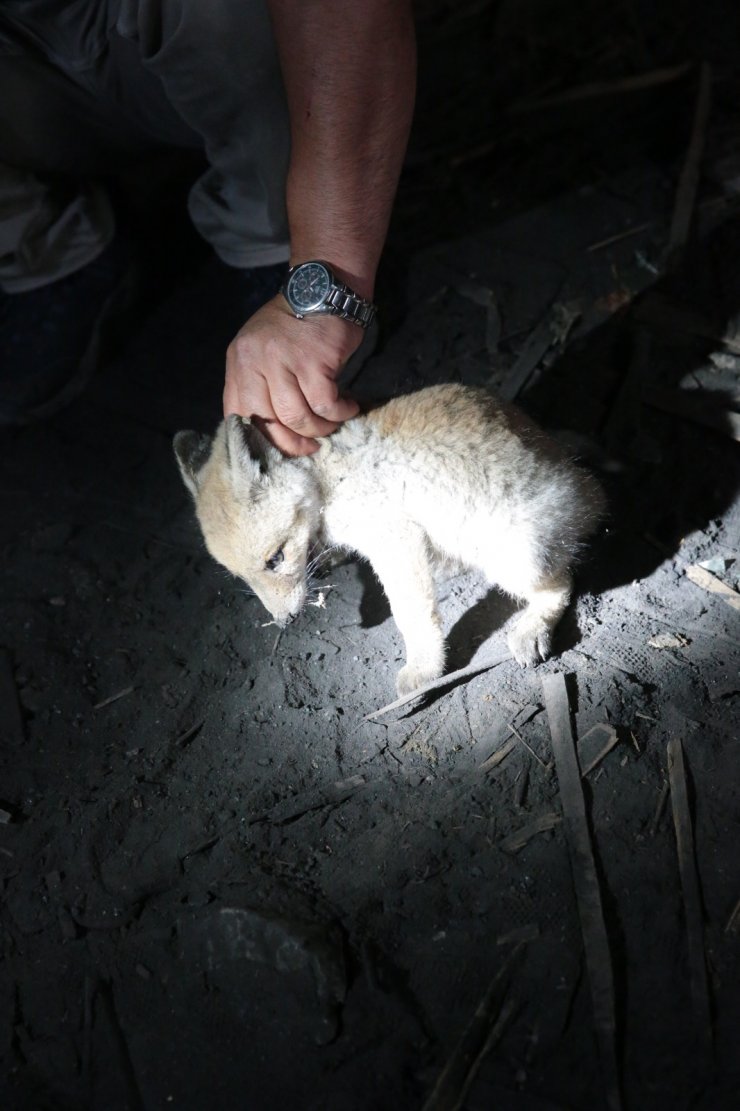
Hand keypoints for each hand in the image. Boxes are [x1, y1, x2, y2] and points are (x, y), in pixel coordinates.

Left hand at [223, 295, 361, 454]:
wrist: (324, 288)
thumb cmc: (297, 325)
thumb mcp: (263, 350)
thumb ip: (259, 385)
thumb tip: (272, 434)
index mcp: (239, 362)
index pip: (238, 415)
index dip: (262, 440)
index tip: (282, 450)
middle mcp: (254, 360)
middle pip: (269, 422)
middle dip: (292, 443)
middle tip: (311, 447)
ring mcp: (283, 359)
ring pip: (298, 417)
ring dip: (319, 428)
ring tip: (332, 424)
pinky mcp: (313, 360)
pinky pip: (325, 404)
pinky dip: (340, 412)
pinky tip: (349, 407)